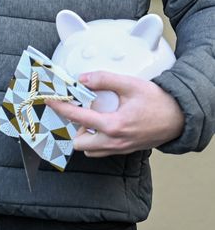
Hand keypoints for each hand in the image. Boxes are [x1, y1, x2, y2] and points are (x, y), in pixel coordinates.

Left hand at [46, 71, 183, 156]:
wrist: (180, 117)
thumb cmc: (157, 101)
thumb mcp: (129, 84)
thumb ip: (103, 79)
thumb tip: (82, 78)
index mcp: (114, 125)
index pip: (78, 119)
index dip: (61, 108)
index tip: (50, 101)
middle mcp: (115, 141)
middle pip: (79, 143)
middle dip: (72, 128)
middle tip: (73, 110)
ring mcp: (121, 148)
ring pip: (90, 149)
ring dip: (84, 135)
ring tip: (88, 117)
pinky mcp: (125, 149)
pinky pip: (102, 150)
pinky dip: (95, 139)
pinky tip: (98, 124)